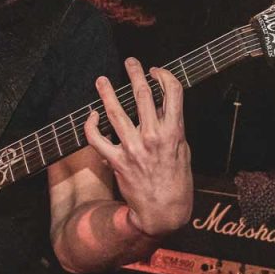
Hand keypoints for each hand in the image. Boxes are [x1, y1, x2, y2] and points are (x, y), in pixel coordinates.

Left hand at [84, 58, 192, 236]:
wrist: (164, 212)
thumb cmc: (177, 181)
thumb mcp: (183, 150)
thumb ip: (172, 128)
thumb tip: (158, 107)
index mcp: (174, 132)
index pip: (172, 92)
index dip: (164, 76)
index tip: (155, 71)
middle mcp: (153, 137)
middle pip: (142, 94)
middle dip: (134, 73)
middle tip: (129, 61)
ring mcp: (133, 148)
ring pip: (115, 112)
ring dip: (107, 92)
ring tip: (101, 80)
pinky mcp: (117, 161)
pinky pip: (97, 138)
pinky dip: (91, 125)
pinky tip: (92, 115)